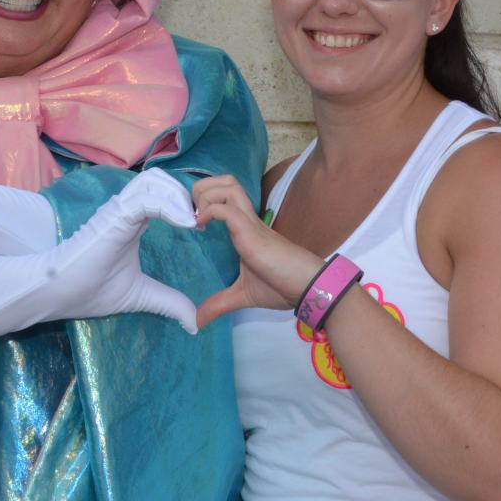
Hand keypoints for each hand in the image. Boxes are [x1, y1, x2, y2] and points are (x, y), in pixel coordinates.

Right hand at [45, 167, 199, 331]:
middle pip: (162, 180)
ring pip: (155, 182)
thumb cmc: (91, 289)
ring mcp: (120, 210)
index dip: (184, 203)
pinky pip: (148, 199)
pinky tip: (186, 224)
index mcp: (133, 220)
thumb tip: (194, 322)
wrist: (58, 293)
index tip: (201, 227)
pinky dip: (171, 206)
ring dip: (180, 197)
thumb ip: (168, 302)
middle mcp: (127, 209)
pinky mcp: (115, 216)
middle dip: (185, 194)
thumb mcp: (141, 295)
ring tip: (194, 222)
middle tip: (201, 220)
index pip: (163, 194)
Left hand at [192, 174, 322, 328]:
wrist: (307, 287)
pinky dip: (210, 211)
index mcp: (245, 227)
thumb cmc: (281, 286)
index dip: (206, 198)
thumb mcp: (243, 295)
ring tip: (198, 216)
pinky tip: (202, 226)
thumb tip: (197, 320)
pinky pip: (227, 209)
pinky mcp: (251, 231)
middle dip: (203, 187)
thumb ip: (220, 303)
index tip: (193, 221)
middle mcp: (247, 218)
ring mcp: (249, 222)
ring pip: (228, 185)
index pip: (226, 195)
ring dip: (207, 194)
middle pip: (226, 180)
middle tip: (193, 212)